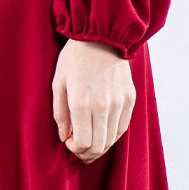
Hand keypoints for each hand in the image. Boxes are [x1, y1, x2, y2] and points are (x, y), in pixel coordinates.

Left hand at [52, 38, 134, 162]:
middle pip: (99, 146)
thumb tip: (65, 137)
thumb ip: (60, 114)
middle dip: (87, 153)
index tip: (69, 142)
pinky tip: (103, 131)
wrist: (102, 36)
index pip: (83, 143)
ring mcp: (120, 103)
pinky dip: (112, 134)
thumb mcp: (58, 83)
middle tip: (78, 148)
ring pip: (112, 139)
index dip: (74, 149)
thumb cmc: (74, 58)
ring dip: (100, 146)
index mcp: (81, 103)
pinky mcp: (130, 98)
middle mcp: (103, 106)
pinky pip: (123, 126)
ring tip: (90, 142)